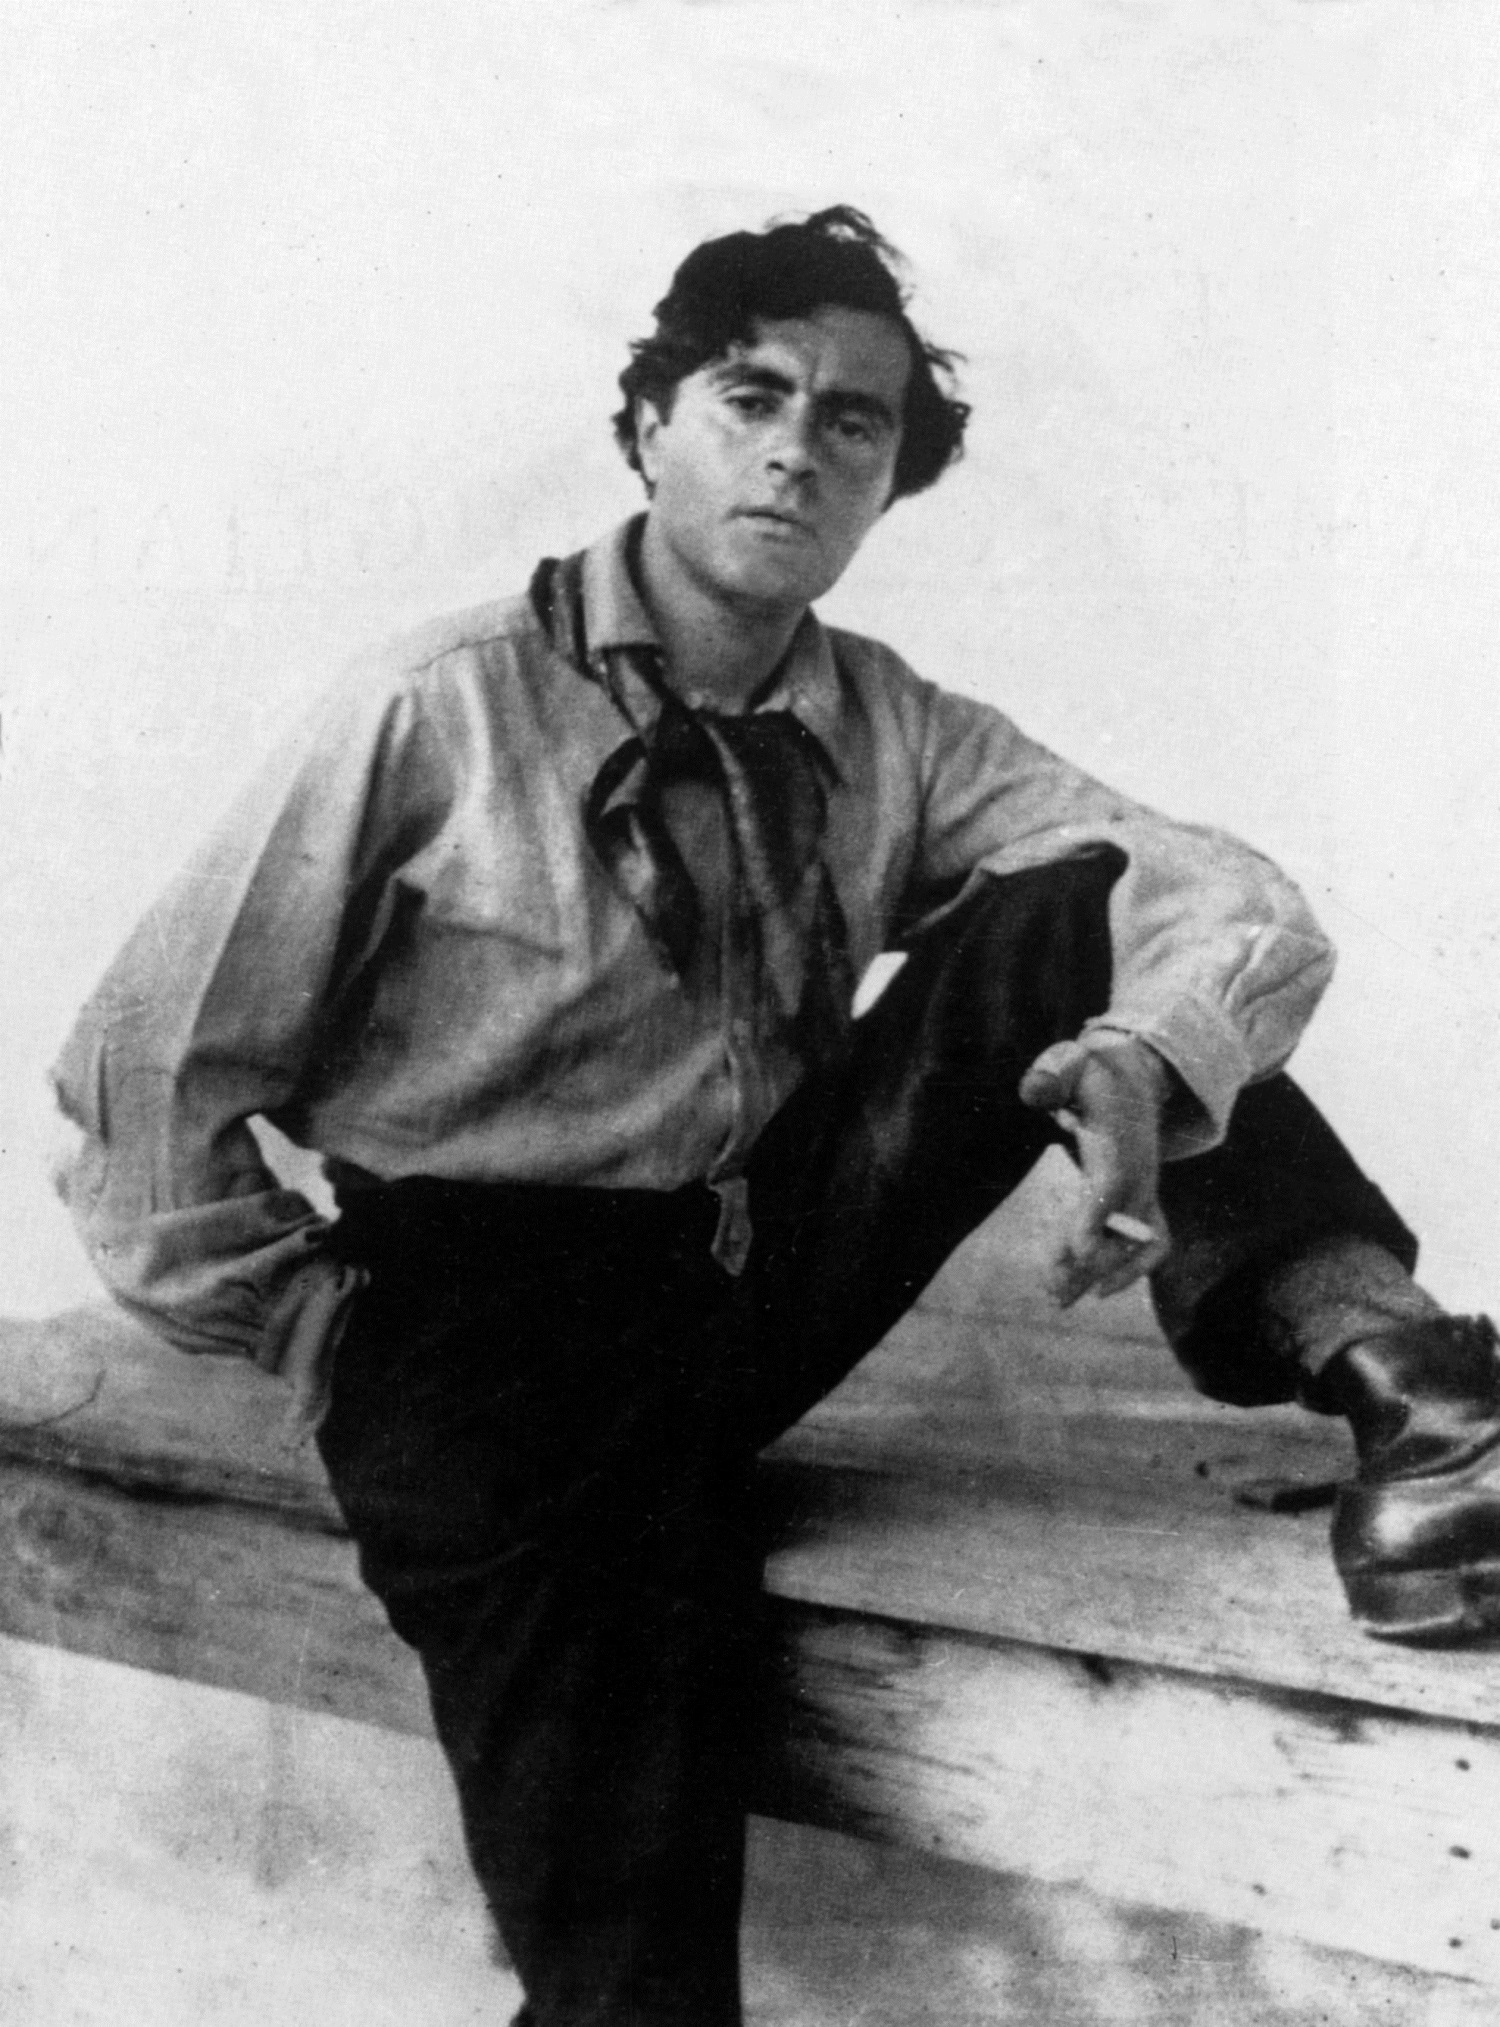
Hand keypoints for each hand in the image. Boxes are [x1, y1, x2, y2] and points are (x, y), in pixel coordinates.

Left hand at [1019, 1036, 1171, 1306]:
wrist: (1133, 1080)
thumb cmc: (1091, 1075)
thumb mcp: (1070, 1064)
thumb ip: (1052, 1075)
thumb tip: (1034, 1092)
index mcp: (1119, 1141)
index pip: (1113, 1184)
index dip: (1096, 1216)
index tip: (1077, 1250)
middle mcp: (1140, 1173)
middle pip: (1122, 1228)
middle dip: (1089, 1262)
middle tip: (1049, 1290)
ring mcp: (1147, 1191)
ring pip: (1134, 1246)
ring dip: (1099, 1275)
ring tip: (1058, 1299)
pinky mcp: (1144, 1203)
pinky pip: (1149, 1246)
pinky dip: (1130, 1272)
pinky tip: (1095, 1292)